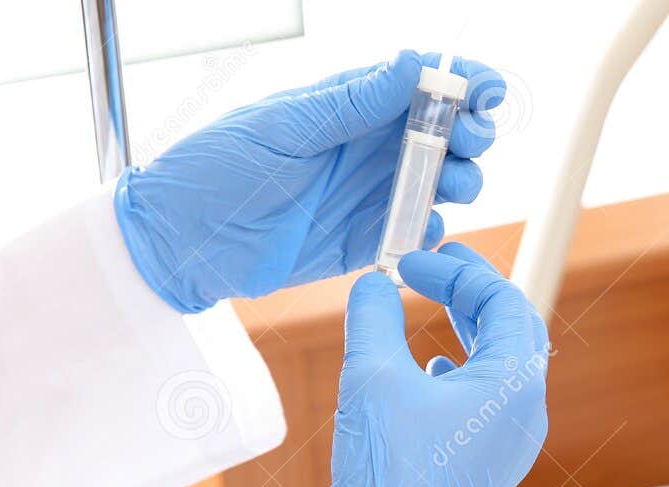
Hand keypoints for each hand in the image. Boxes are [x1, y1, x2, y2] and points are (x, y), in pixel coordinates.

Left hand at [115, 51, 502, 312]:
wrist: (183, 240)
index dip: (464, 81)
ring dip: (462, 180)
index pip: (422, 82)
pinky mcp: (367, 240)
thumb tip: (410, 64)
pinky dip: (430, 232)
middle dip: (472, 133)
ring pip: (443, 182)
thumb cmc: (218, 167)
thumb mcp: (283, 126)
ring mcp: (373, 193)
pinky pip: (416, 234)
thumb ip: (351, 102)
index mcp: (352, 103)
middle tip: (467, 144)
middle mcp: (371, 145)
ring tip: (452, 185)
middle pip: (448, 132)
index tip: (486, 91)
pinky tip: (421, 230)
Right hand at [321, 244, 548, 486]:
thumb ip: (373, 318)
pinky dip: (462, 370)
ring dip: (468, 329)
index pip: (502, 300)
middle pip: (514, 328)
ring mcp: (513, 444)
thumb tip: (374, 285)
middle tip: (433, 268)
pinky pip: (489, 402)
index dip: (457, 270)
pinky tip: (428, 370)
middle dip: (473, 292)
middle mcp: (527, 413)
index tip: (411, 261)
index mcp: (515, 385)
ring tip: (430, 305)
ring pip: (502, 366)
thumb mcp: (370, 379)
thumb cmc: (390, 476)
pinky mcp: (491, 466)